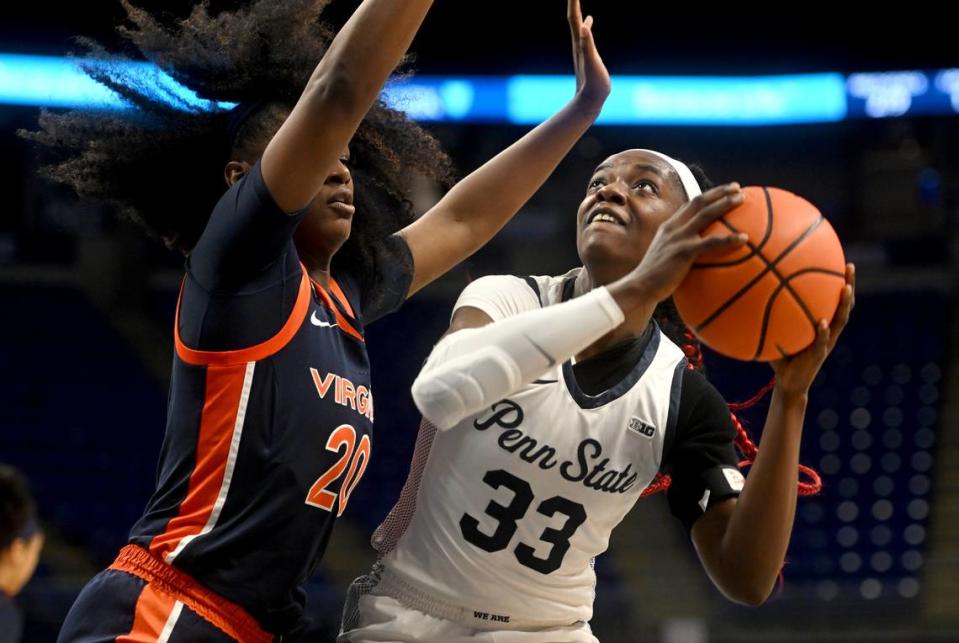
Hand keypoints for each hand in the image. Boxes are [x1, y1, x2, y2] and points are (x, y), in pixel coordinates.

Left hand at [568, 0, 610, 113]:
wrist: (590, 101)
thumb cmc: (593, 84)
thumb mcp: (592, 62)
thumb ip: (587, 44)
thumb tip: (584, 26)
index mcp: (579, 43)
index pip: (574, 18)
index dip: (573, 2)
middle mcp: (578, 43)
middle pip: (573, 17)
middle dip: (573, 2)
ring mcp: (582, 48)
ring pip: (578, 24)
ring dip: (577, 10)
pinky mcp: (588, 53)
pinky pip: (585, 33)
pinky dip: (586, 23)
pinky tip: (589, 21)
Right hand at [626, 183, 747, 303]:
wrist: (640, 287)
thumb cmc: (654, 279)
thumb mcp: (664, 256)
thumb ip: (678, 250)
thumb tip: (697, 256)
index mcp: (669, 227)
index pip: (690, 205)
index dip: (708, 195)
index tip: (724, 191)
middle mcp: (673, 227)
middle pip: (699, 202)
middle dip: (719, 192)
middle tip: (738, 188)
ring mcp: (678, 238)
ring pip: (706, 214)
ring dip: (725, 204)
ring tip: (743, 199)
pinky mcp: (683, 251)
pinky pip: (711, 242)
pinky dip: (729, 238)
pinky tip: (745, 238)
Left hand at [771, 263, 855, 396]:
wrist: (788, 383)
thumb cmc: (782, 357)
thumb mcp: (775, 334)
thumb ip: (769, 318)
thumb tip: (750, 295)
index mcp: (822, 324)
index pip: (833, 299)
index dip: (839, 282)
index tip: (840, 262)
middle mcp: (828, 330)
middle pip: (844, 304)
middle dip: (849, 285)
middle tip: (850, 266)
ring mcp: (826, 342)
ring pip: (840, 320)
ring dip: (844, 304)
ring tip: (846, 289)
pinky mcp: (819, 355)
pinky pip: (822, 341)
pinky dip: (823, 332)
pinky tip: (822, 322)